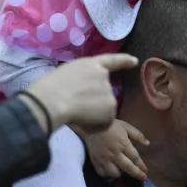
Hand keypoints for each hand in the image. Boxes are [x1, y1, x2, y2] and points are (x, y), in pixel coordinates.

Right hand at [22, 53, 136, 133]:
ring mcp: (109, 91)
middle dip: (94, 102)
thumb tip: (85, 93)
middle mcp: (104, 76)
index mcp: (91, 64)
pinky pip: (104, 122)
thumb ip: (82, 79)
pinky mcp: (111, 106)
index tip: (134, 61)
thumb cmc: (52, 88)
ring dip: (93, 114)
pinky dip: (95, 125)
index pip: (111, 61)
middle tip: (76, 107)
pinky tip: (82, 121)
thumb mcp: (68, 74)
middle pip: (104, 92)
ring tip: (75, 113)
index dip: (123, 61)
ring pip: (103, 109)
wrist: (54, 99)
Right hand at [83, 119, 149, 180]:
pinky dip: (107, 175)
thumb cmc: (111, 124)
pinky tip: (111, 173)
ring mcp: (104, 159)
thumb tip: (147, 143)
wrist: (92, 124)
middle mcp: (115, 154)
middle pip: (127, 168)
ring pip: (114, 173)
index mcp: (123, 144)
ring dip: (121, 174)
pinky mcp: (95, 161)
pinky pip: (102, 173)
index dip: (141, 166)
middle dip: (136, 174)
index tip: (146, 171)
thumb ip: (137, 135)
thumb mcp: (126, 126)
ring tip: (123, 172)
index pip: (135, 158)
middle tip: (142, 178)